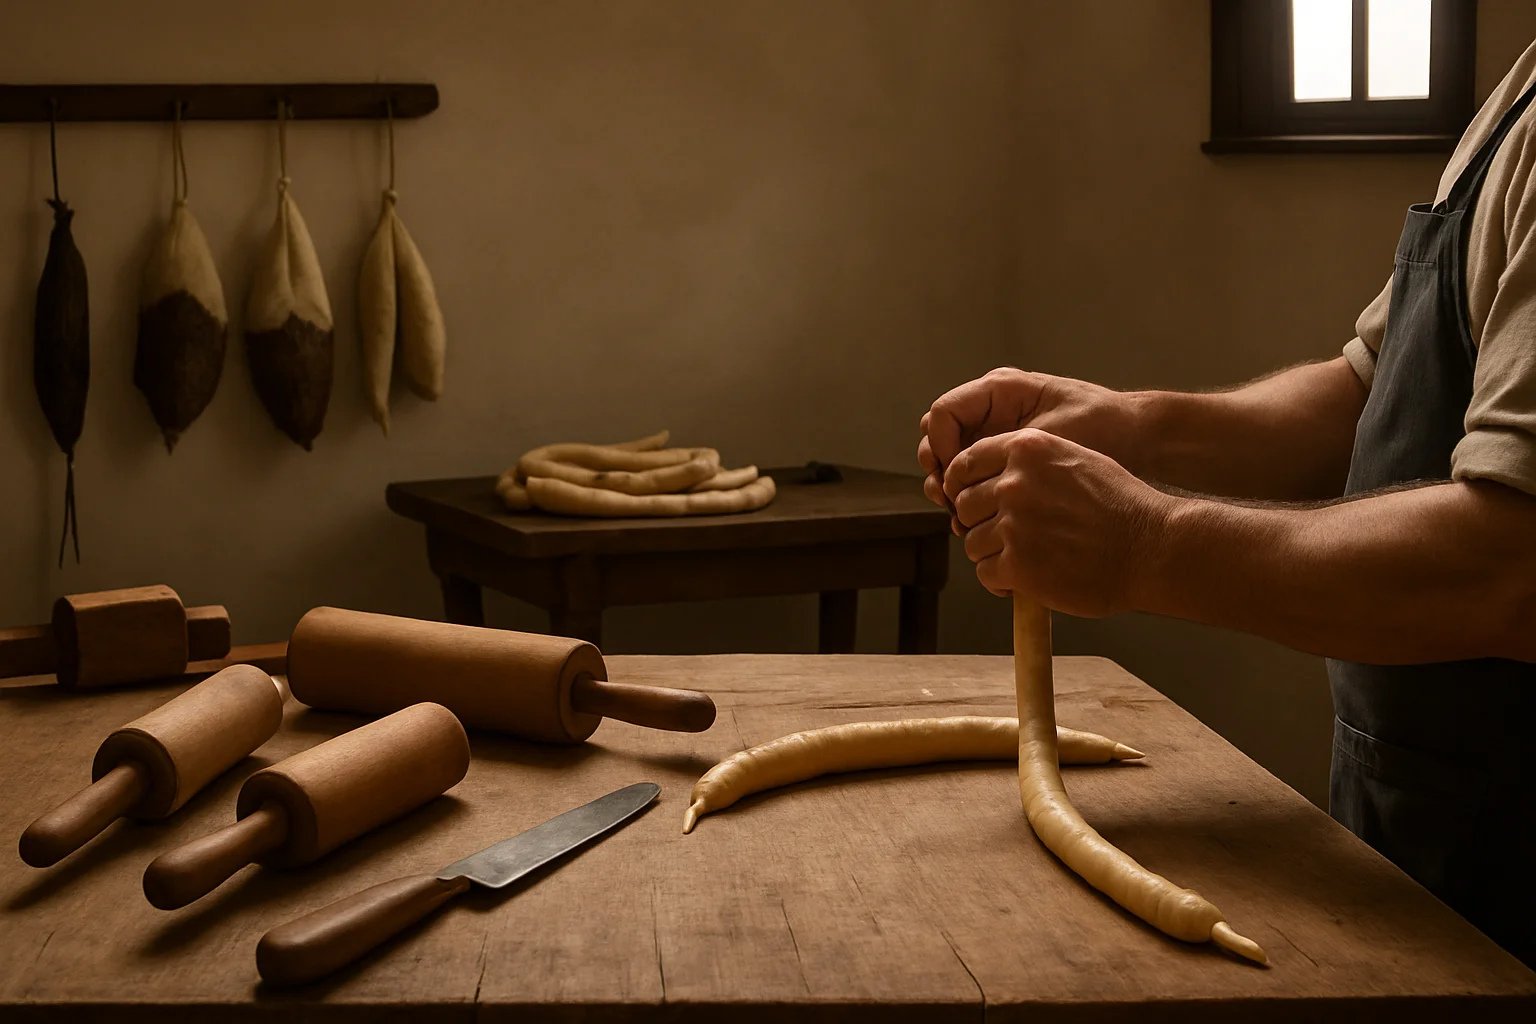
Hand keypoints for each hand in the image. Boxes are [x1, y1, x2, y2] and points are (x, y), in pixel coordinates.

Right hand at [918, 368, 1143, 524]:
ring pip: (950, 459)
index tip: (954, 478)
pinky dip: (968, 497)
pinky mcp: (1004, 457)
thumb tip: (958, 480)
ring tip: (960, 516)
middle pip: (938, 436)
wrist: (1137, 438)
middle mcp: (991, 409)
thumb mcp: (1049, 436)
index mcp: (999, 390)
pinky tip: (975, 521)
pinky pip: (972, 475)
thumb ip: (1002, 451)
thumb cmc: (1101, 427)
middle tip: (950, 500)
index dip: (941, 448)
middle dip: (938, 469)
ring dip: (950, 487)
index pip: (943, 414)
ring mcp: (996, 433)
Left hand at [943, 428, 1172, 616]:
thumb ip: (1031, 462)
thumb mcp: (1076, 458)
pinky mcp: (1017, 565)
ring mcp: (1014, 524)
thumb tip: (994, 478)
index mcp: (1026, 449)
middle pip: (964, 505)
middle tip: (1008, 536)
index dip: (964, 486)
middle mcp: (1014, 482)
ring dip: (992, 554)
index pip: (965, 463)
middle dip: (981, 522)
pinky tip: (1026, 580)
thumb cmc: (1121, 505)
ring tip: (1024, 559)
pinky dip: (1001, 581)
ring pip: (972, 541)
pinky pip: (986, 573)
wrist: (1152, 546)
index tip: (973, 502)